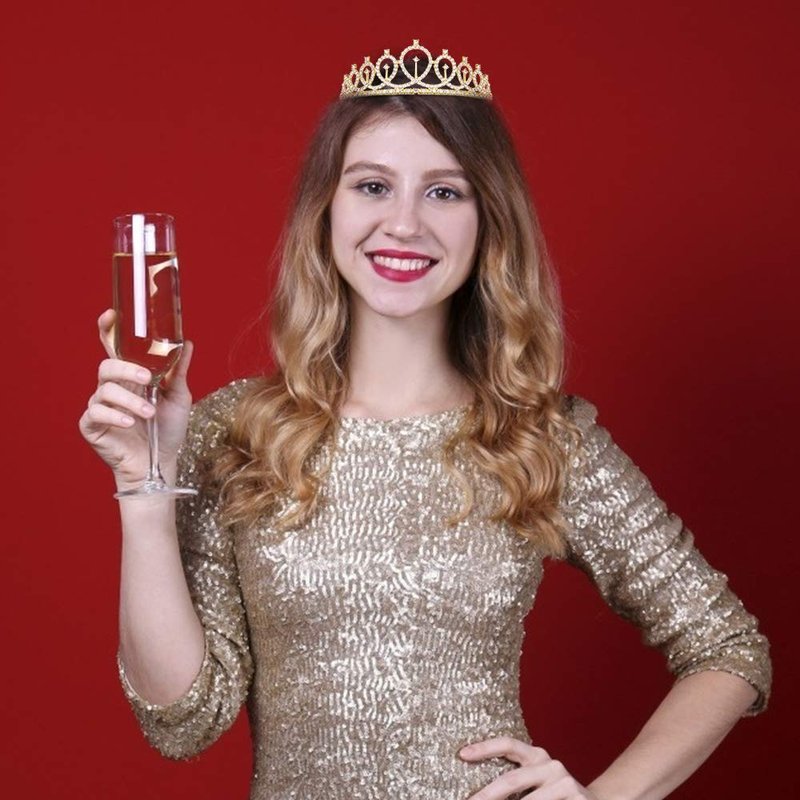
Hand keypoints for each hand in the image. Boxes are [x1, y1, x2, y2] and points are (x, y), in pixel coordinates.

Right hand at [78, 309, 193, 490]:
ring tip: (149, 412)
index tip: (112, 315)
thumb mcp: (178, 397)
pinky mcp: (91, 425)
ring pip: (104, 389)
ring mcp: (100, 405)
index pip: (114, 348)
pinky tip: (129, 423)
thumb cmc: (166, 428)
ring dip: (129, 400)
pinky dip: (114, 415)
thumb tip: (186, 342)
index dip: (109, 330)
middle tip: (146, 380)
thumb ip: (178, 371)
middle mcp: (112, 387)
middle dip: (126, 369)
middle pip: (107, 365)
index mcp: (130, 376)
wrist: (160, 461)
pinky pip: (95, 412)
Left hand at [460, 736, 598, 799]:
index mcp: (537, 756)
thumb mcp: (536, 779)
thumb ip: (516, 779)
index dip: (484, 748)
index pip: (508, 744)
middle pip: (512, 779)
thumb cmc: (555, 794)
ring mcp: (566, 784)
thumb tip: (480, 791)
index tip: (462, 754)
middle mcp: (551, 765)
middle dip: (487, 795)